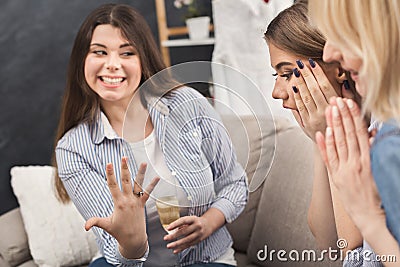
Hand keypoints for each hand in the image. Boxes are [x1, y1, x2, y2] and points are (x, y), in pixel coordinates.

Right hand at [85, 157, 159, 257]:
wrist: (133, 240)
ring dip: (141, 173)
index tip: (109, 164)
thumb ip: (95, 222)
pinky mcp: (142, 204)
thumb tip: (85, 227)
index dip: (110, 175)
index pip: (113, 186)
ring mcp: (136, 201)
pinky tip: (157, 177)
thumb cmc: (118, 232)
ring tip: (144, 163)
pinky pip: (148, 193)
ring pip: (138, 185)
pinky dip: (152, 185)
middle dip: (124, 168)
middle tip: (124, 157)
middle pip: (126, 181)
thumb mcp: (106, 225)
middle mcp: (128, 200)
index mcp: (118, 203)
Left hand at [163, 215, 212, 253]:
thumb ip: (182, 224)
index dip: (175, 224)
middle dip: (174, 236)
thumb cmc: (196, 221)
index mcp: (194, 219)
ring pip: (186, 240)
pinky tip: (175, 250)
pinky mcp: (198, 240)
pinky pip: (189, 245)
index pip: (183, 221)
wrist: (208, 225)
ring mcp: (198, 234)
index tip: (168, 228)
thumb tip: (172, 230)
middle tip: (166, 238)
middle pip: (184, 231)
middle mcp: (197, 226)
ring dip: (177, 244)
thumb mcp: (190, 219)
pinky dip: (181, 248)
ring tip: (169, 246)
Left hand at [292, 60, 353, 141]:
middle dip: (306, 75)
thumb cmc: (344, 125)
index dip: (318, 74)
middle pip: (314, 90)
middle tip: (300, 64)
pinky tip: (293, 88)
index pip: (326, 86)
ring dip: (299, 84)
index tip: (312, 63)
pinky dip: (296, 98)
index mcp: (336, 107)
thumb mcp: (353, 112)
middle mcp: (325, 112)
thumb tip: (344, 82)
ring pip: (305, 98)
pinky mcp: (306, 124)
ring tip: (296, 72)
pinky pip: (300, 108)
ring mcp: (314, 118)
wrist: (334, 145)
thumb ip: (348, 97)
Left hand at [315, 97, 384, 232]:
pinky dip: (323, 145)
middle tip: (336, 100)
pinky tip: (320, 133)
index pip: (359, 133)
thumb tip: (372, 133)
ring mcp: (344, 170)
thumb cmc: (377, 194)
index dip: (353, 116)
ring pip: (337, 143)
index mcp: (368, 160)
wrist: (371, 216)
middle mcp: (355, 163)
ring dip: (332, 125)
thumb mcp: (379, 169)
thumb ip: (373, 151)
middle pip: (346, 134)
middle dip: (341, 116)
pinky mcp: (336, 178)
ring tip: (329, 110)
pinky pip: (328, 159)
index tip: (349, 103)